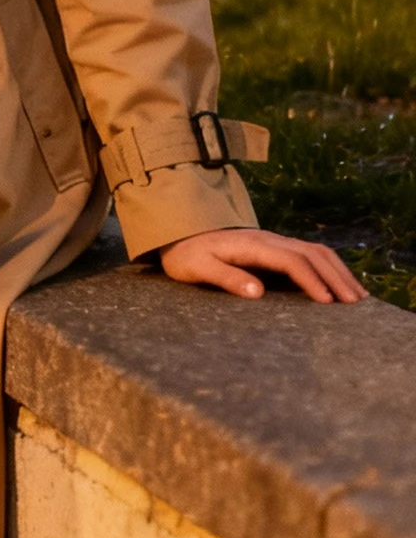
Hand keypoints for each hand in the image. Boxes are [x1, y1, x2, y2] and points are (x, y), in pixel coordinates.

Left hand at [160, 229, 366, 302]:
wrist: (180, 233)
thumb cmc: (187, 256)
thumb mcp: (198, 269)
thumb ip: (226, 278)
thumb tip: (257, 293)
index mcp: (252, 245)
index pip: (291, 261)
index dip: (311, 280)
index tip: (327, 302)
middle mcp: (269, 239)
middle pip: (312, 253)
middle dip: (336, 277)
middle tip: (356, 303)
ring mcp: (275, 241)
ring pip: (316, 251)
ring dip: (338, 271)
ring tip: (358, 296)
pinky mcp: (276, 247)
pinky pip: (310, 254)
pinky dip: (330, 267)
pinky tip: (340, 284)